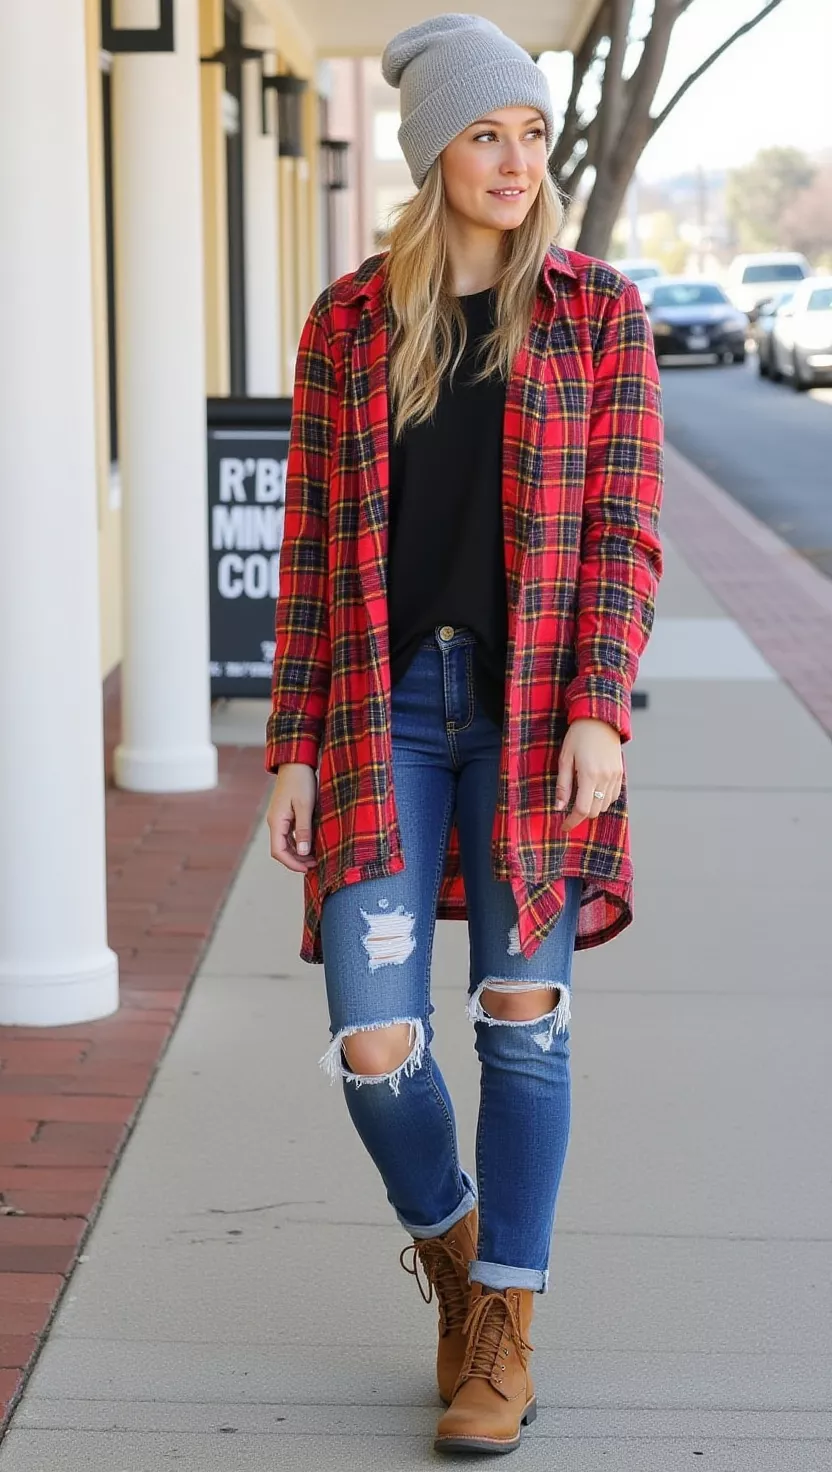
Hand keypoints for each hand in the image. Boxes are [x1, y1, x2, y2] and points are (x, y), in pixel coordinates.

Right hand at [266, 763, 317, 872]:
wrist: (296, 763)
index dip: (292, 863)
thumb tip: (302, 852)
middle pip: (281, 850)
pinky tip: (311, 844)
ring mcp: (279, 819)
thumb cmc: (300, 781)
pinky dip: (299, 843)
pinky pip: (289, 835)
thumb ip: (303, 829)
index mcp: (276, 821)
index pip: (278, 851)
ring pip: (286, 843)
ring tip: (315, 857)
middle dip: (296, 861)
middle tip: (315, 865)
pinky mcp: (285, 815)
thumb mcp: (305, 806)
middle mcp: (275, 822)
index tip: (307, 869)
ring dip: (298, 853)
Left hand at [555, 719, 622, 833]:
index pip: (582, 809)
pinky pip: (613, 796)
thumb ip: (563, 785)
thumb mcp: (565, 759)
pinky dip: (603, 800)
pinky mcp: (620, 773)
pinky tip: (593, 792)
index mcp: (589, 775)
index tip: (564, 826)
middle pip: (594, 811)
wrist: (600, 719)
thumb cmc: (578, 737)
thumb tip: (559, 807)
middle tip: (569, 811)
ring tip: (581, 797)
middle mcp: (605, 778)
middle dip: (581, 815)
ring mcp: (615, 776)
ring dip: (592, 807)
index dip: (572, 821)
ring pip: (604, 806)